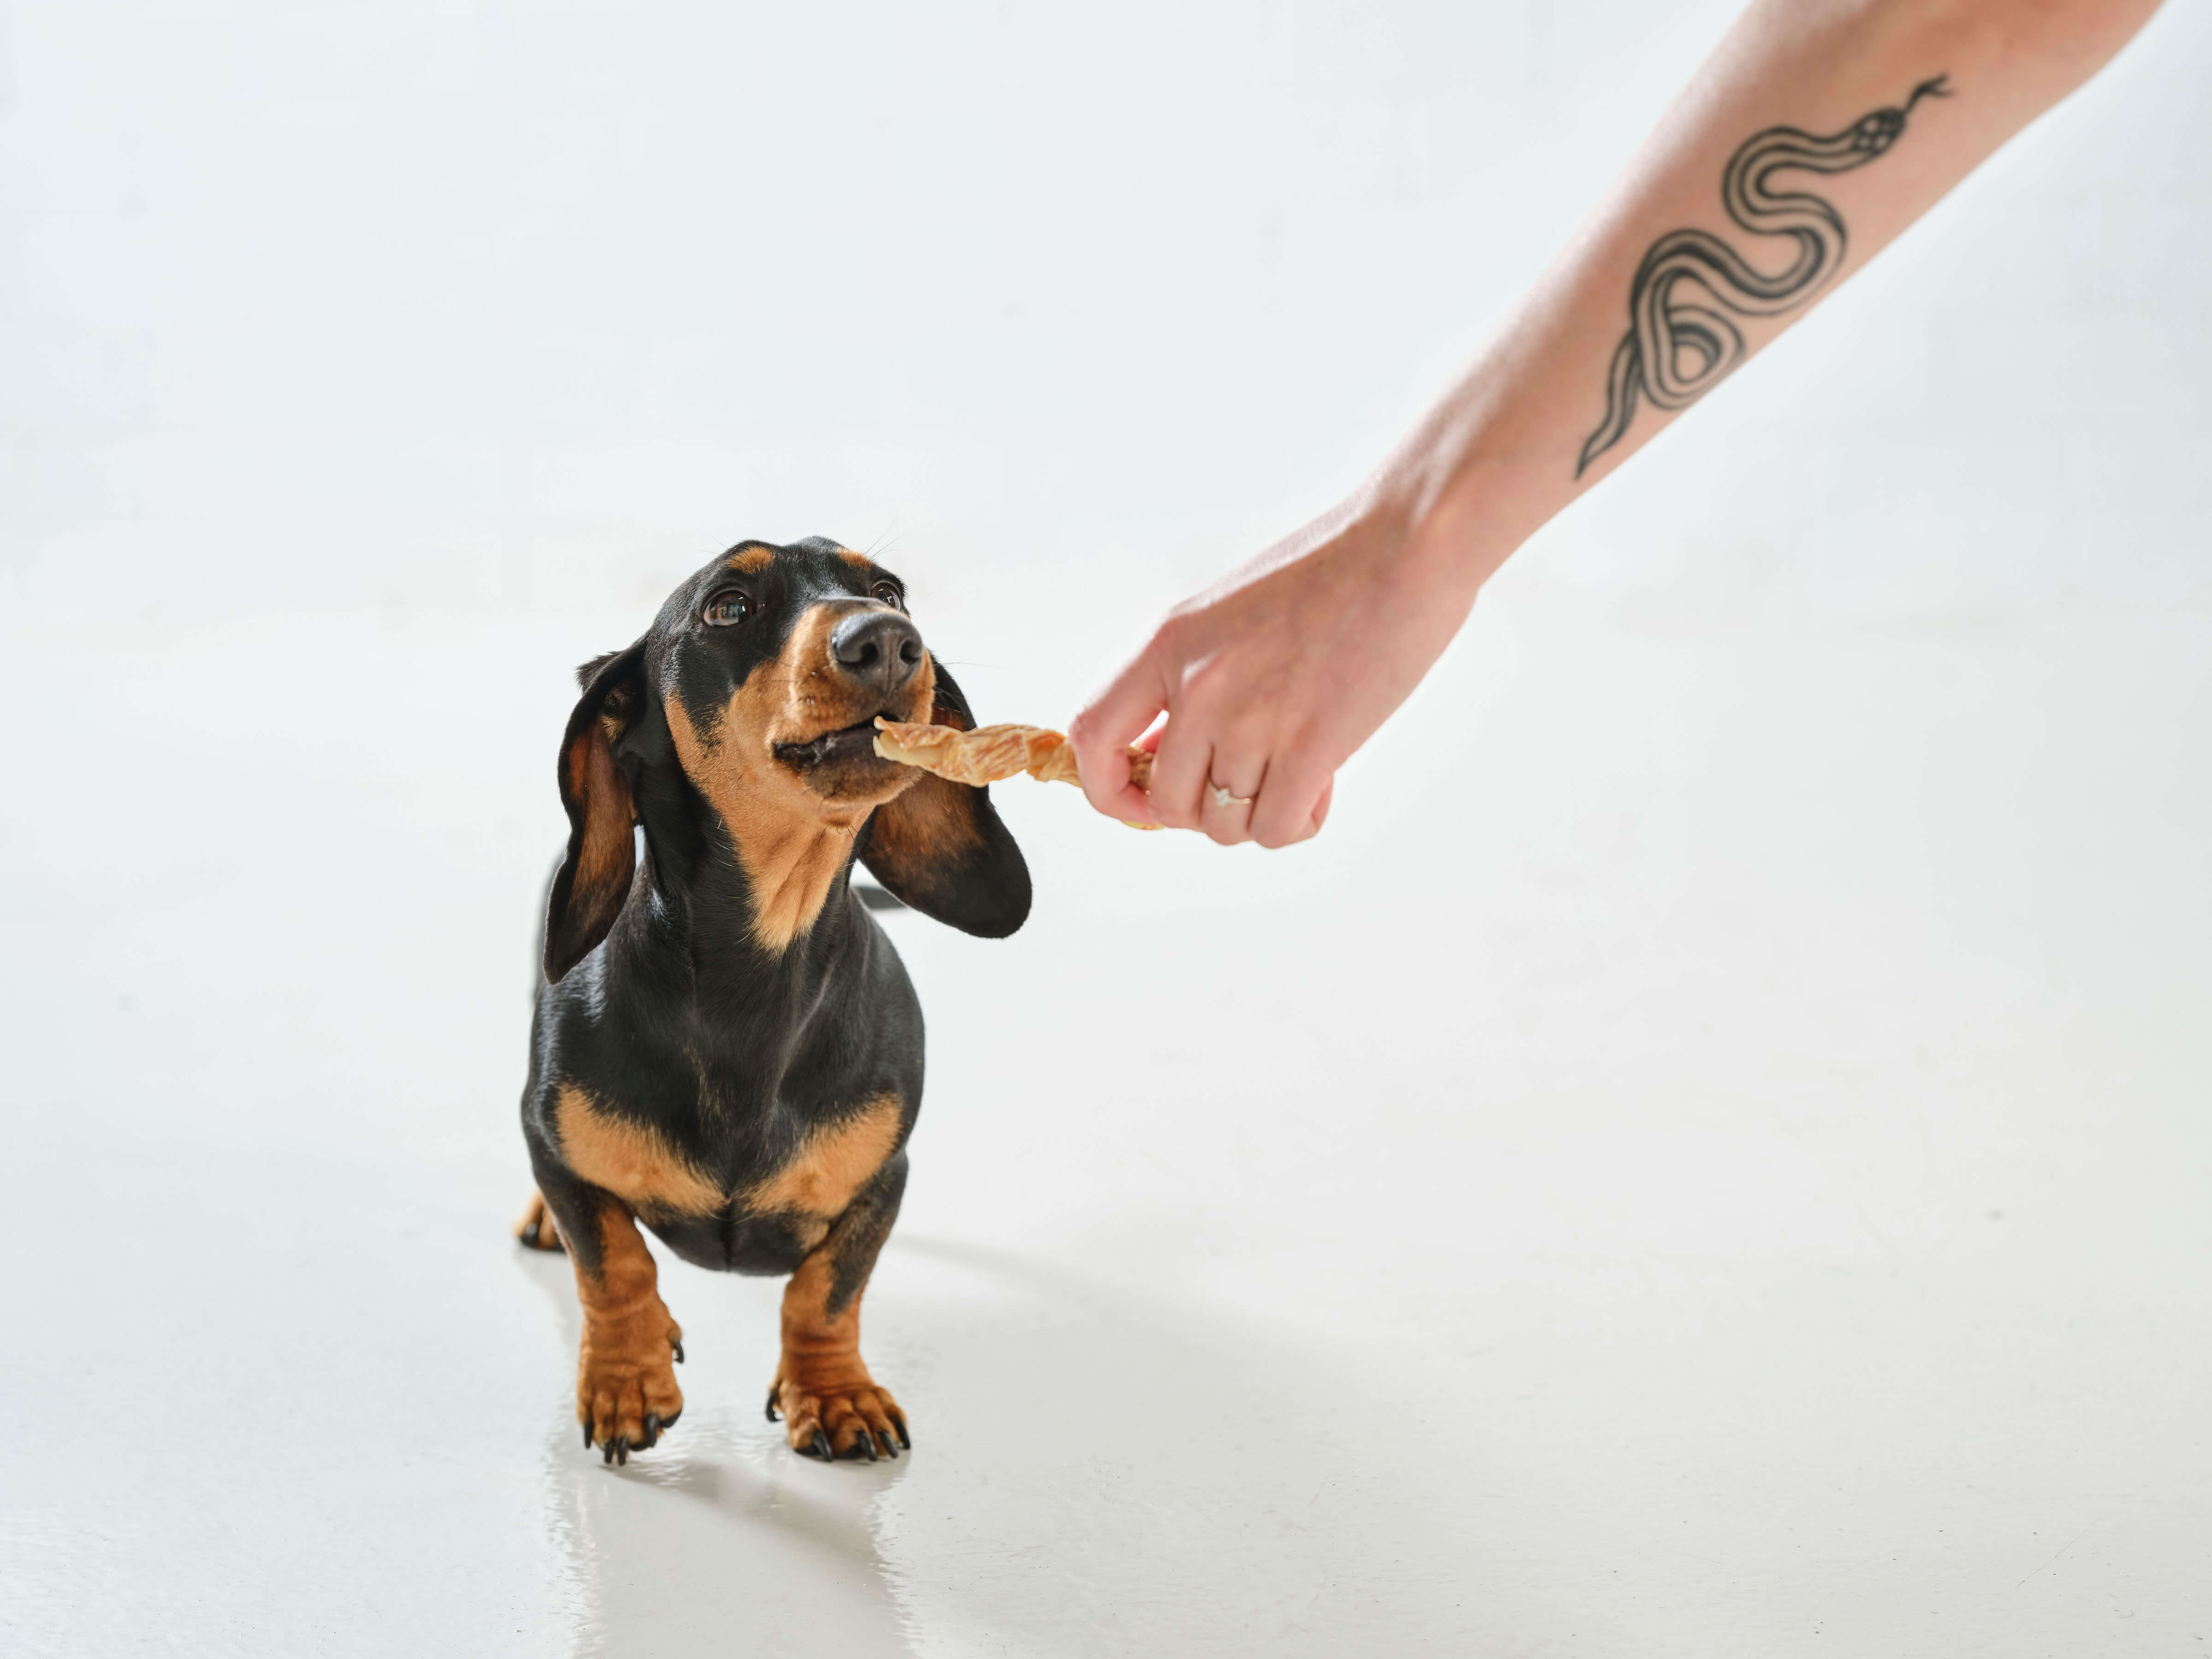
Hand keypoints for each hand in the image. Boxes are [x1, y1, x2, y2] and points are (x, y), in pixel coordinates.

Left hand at [1069, 496, 1480, 846]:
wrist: (1406, 544)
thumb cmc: (1328, 574)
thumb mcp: (1225, 614)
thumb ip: (1187, 679)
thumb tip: (1163, 752)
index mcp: (1167, 643)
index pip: (1091, 735)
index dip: (1106, 786)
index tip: (1138, 799)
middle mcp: (1198, 686)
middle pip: (1168, 801)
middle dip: (1204, 810)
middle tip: (1249, 781)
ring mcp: (1252, 720)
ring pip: (1225, 825)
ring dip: (1258, 814)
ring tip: (1296, 771)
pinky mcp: (1311, 748)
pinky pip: (1275, 829)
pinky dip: (1298, 821)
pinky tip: (1324, 784)